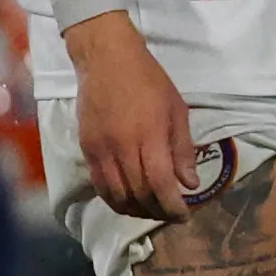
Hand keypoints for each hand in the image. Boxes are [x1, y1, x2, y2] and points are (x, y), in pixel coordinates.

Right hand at [66, 11, 195, 219]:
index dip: (173, 206)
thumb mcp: (176, 109)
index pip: (161, 183)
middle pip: (139, 194)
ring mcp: (100, 150)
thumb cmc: (148, 79)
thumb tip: (189, 183)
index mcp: (148, 134)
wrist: (106, 58)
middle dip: (157, 211)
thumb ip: (182, 149)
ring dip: (135, 209)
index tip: (184, 216)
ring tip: (150, 210)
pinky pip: (100, 185)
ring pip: (116, 195)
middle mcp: (121, 147)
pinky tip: (127, 199)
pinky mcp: (86, 149)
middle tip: (170, 214)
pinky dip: (114, 199)